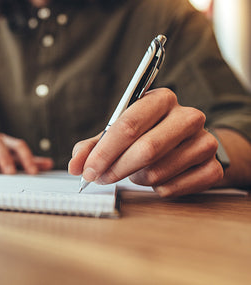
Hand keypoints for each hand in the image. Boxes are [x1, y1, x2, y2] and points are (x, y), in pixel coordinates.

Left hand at [68, 88, 222, 196]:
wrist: (188, 144)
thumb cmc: (147, 135)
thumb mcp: (117, 134)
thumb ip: (92, 147)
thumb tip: (75, 166)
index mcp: (160, 99)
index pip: (128, 125)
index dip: (104, 152)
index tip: (86, 171)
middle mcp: (187, 116)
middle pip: (146, 149)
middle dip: (116, 168)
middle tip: (100, 178)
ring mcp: (205, 142)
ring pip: (158, 172)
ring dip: (136, 179)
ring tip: (133, 173)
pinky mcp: (213, 168)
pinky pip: (174, 188)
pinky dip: (157, 190)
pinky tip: (156, 180)